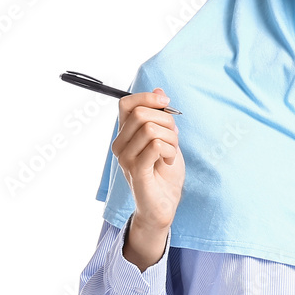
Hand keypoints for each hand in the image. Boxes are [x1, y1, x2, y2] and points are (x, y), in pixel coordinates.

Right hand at [111, 88, 184, 230]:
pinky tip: (169, 161)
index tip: (167, 103)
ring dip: (171, 139)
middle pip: (143, 114)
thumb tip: (159, 91)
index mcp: (124, 134)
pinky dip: (170, 150)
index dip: (147, 97)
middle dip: (168, 122)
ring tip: (171, 153)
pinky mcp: (136, 171)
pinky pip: (155, 145)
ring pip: (151, 129)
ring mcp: (125, 158)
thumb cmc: (164, 172)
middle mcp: (120, 145)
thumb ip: (160, 117)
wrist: (164, 204)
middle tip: (174, 139)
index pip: (126, 103)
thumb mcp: (166, 138)